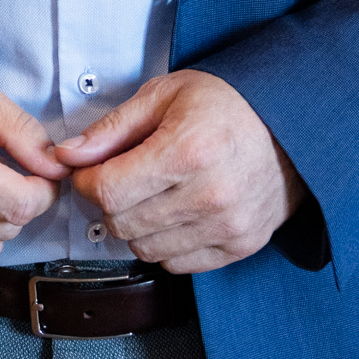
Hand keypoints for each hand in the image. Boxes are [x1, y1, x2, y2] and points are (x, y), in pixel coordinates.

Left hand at [57, 70, 306, 274]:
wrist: (290, 126)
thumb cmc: (227, 103)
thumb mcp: (163, 95)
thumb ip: (111, 128)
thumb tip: (68, 155)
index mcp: (188, 150)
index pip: (108, 189)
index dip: (85, 181)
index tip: (87, 170)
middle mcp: (209, 195)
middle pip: (121, 223)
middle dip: (107, 201)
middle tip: (120, 176)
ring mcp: (228, 226)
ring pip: (144, 249)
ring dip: (134, 225)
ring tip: (150, 192)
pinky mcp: (240, 246)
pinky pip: (176, 264)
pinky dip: (164, 243)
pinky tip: (173, 212)